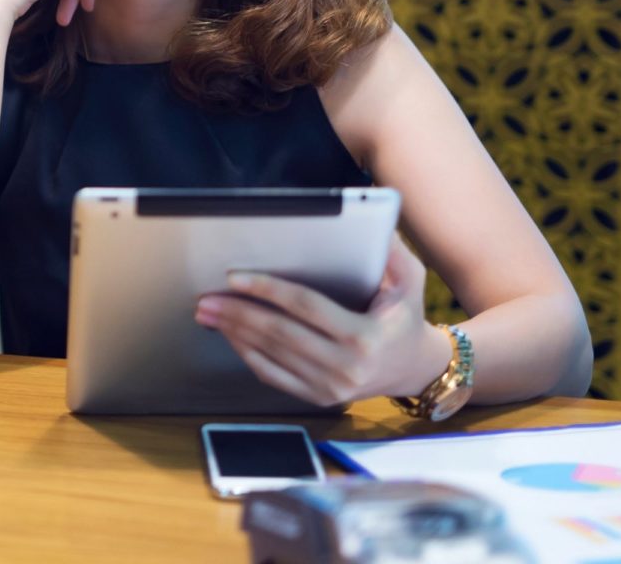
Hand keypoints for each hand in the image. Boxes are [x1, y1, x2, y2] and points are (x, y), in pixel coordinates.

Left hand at [193, 235, 451, 406]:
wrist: (414, 368)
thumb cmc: (405, 316)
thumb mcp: (410, 280)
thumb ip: (392, 251)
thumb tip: (371, 221)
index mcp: (365, 336)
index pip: (306, 307)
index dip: (268, 290)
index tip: (235, 277)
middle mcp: (346, 366)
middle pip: (280, 333)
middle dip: (238, 313)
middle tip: (207, 297)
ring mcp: (330, 386)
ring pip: (271, 355)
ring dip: (235, 332)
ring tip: (208, 313)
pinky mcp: (318, 398)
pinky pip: (273, 376)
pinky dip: (247, 354)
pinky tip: (230, 336)